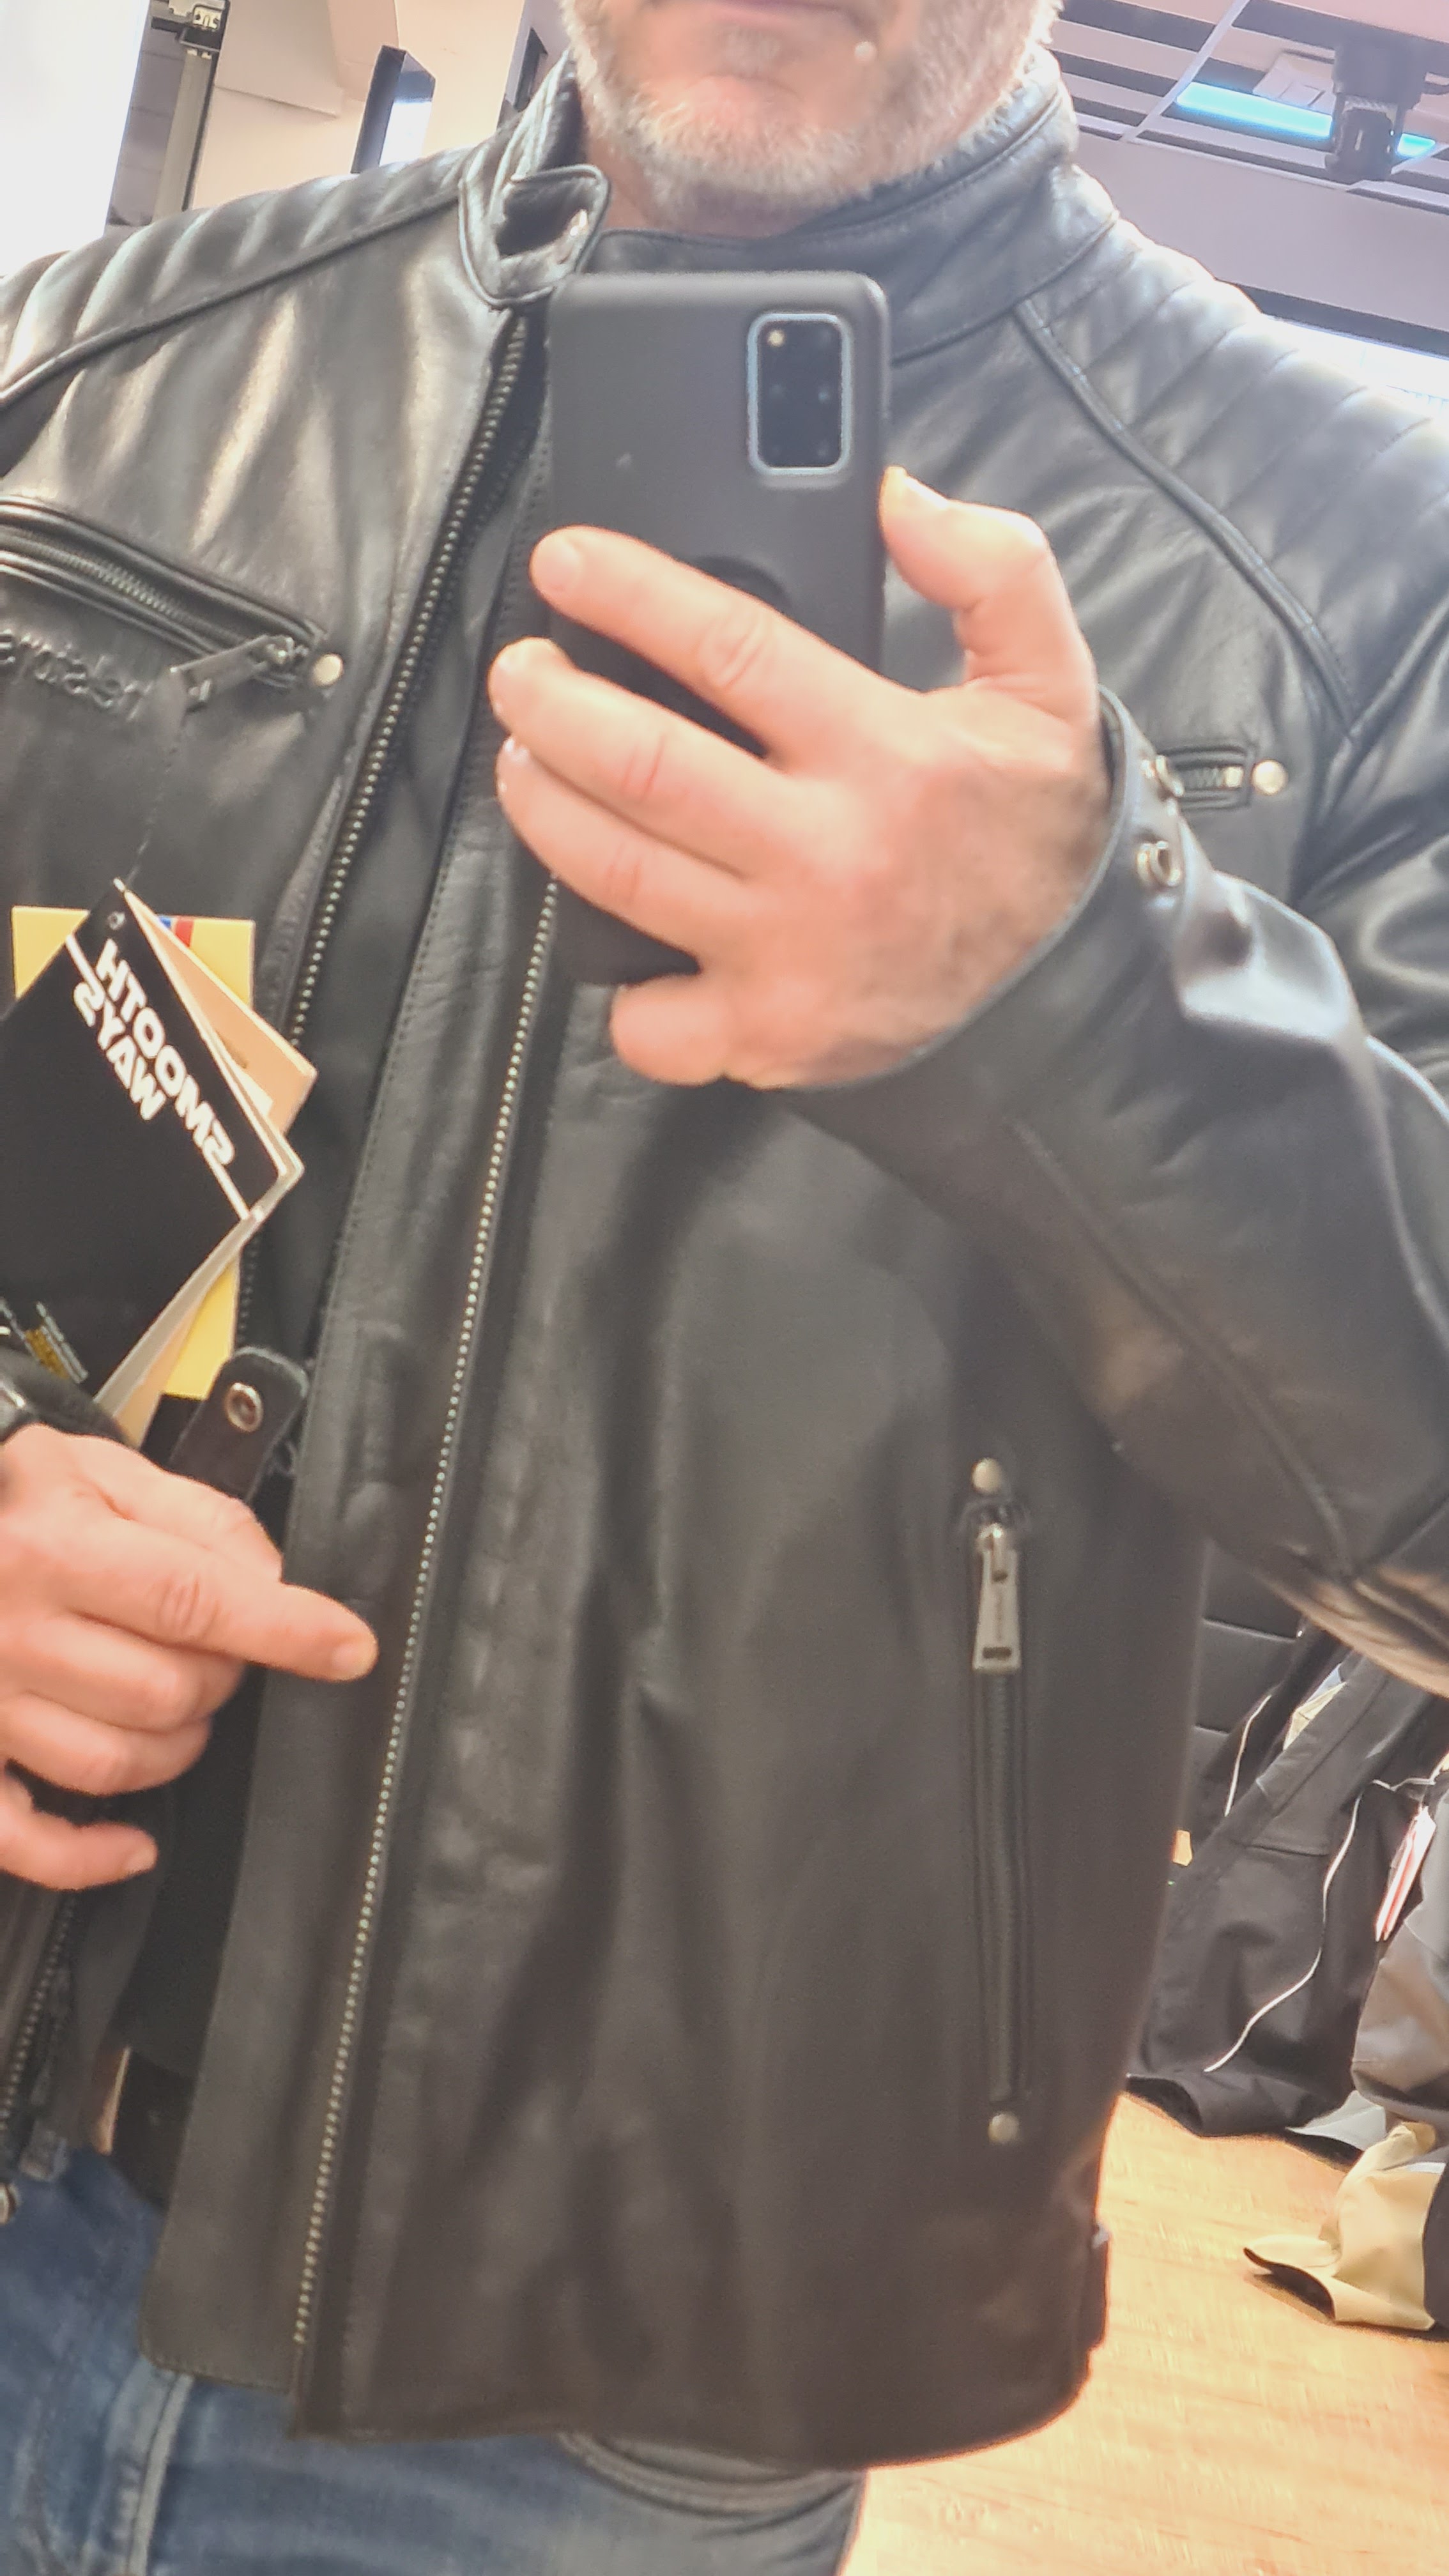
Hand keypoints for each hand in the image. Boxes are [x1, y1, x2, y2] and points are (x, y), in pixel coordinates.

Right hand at [0, 1428, 375, 1888]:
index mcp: (54, 1548)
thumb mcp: (101, 1471)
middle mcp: (11, 1632)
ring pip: (114, 1763)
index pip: (192, 1599)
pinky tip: (135, 1846)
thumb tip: (275, 1580)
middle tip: (217, 1649)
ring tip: (177, 1705)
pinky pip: (23, 1836)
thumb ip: (196, 1518)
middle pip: (164, 1690)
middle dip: (221, 1677)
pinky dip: (86, 1856)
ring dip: (176, 1746)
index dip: (284, 1628)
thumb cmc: (13, 1499)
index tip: (349, 1648)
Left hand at [489, 469, 1108, 1088]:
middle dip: (552, 704)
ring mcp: (786, 954)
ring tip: (526, 757)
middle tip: (521, 670)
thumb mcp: (1047, 687)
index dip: (630, 594)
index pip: (730, 648)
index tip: (567, 563)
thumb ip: (993, 570)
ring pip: (618, 872)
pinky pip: (648, 1020)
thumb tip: (897, 494)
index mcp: (886, 756)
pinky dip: (612, 982)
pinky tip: (611, 927)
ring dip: (544, 807)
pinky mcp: (767, 1035)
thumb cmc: (1033, 839)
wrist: (1064, 996)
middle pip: (642, 765)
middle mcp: (825, 856)